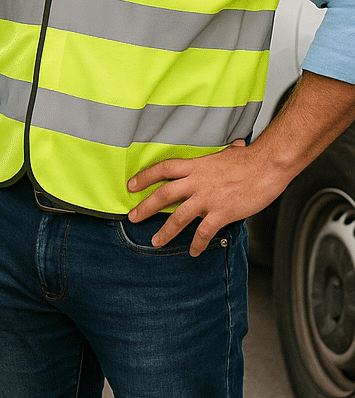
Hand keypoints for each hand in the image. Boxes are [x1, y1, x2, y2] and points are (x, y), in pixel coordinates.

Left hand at [126, 139, 286, 255]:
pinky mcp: (222, 212)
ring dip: (166, 231)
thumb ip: (220, 156)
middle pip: (164, 194)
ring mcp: (208, 198)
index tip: (131, 185)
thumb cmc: (249, 159)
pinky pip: (205, 231)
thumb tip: (233, 146)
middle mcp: (197, 182)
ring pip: (179, 216)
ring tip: (155, 242)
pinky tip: (193, 251)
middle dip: (146, 207)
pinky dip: (197, 243)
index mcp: (195, 166)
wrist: (267, 166)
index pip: (163, 169)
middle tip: (132, 217)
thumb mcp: (226, 153)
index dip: (145, 177)